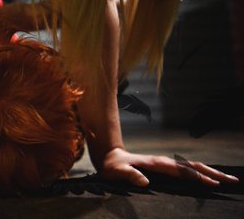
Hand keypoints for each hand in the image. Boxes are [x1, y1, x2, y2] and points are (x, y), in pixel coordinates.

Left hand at [97, 147, 238, 186]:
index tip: (214, 184)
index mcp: (157, 163)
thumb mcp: (117, 172)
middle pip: (193, 167)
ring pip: (192, 167)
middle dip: (213, 173)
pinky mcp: (165, 167)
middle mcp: (164, 162)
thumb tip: (144, 182)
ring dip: (210, 172)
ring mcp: (166, 163)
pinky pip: (187, 170)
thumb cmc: (113, 166)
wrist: (110, 156)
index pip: (182, 171)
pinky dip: (200, 173)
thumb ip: (129, 175)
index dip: (198, 178)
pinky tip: (207, 179)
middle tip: (232, 180)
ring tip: (226, 179)